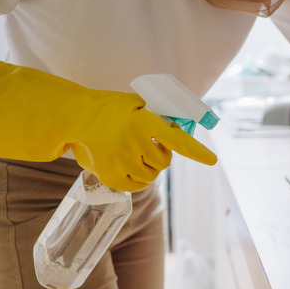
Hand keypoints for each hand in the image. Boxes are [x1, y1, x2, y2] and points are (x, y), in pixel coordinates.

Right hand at [0, 62, 216, 190]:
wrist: (77, 116)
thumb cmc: (113, 108)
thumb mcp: (138, 103)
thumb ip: (161, 114)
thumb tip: (184, 125)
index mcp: (143, 121)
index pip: (176, 139)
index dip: (196, 151)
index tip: (212, 160)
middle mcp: (133, 142)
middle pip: (164, 162)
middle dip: (161, 155)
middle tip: (148, 144)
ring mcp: (121, 161)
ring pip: (152, 175)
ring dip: (150, 167)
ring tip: (135, 153)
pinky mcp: (110, 176)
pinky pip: (137, 186)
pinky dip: (139, 180)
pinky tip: (130, 166)